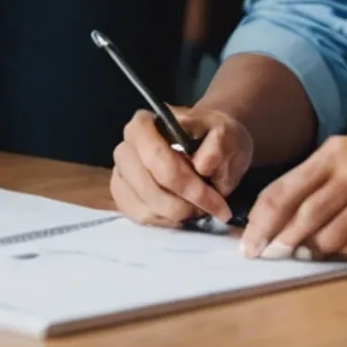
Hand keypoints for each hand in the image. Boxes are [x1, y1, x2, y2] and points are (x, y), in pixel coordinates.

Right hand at [109, 105, 253, 227]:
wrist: (208, 145)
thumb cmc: (212, 138)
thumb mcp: (225, 134)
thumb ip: (218, 144)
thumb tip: (202, 164)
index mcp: (143, 124)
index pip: (157, 157)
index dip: (187, 184)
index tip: (217, 201)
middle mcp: (125, 148)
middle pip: (148, 186)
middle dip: (183, 205)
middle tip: (211, 209)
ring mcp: (121, 174)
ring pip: (145, 207)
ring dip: (177, 215)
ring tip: (200, 209)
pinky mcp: (123, 196)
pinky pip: (142, 218)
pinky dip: (167, 222)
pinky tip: (184, 213)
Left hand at [241, 135, 346, 261]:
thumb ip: (313, 191)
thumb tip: (267, 227)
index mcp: (337, 151)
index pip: (286, 188)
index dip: (261, 219)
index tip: (247, 243)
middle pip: (302, 212)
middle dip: (278, 241)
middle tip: (266, 258)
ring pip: (328, 234)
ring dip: (313, 251)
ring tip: (307, 255)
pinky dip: (344, 254)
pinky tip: (344, 251)